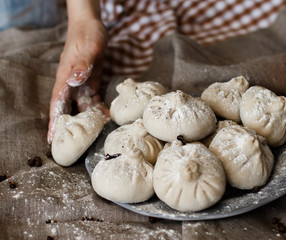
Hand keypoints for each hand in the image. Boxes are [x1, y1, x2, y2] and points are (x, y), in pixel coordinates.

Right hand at [48, 19, 107, 143]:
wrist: (92, 26)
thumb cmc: (87, 35)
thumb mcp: (88, 49)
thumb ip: (81, 66)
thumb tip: (73, 82)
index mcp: (65, 77)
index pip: (57, 103)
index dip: (55, 121)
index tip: (52, 138)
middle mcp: (71, 83)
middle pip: (68, 109)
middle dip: (69, 127)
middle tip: (71, 147)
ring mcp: (81, 83)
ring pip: (82, 106)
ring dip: (88, 120)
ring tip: (95, 136)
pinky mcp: (91, 82)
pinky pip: (93, 99)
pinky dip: (99, 109)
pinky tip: (108, 118)